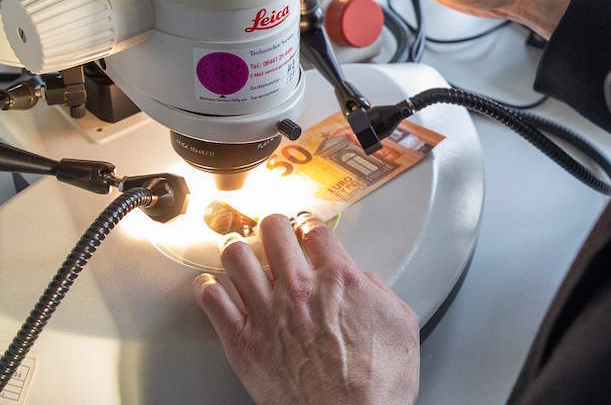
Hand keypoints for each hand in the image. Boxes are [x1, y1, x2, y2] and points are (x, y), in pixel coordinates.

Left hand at [193, 213, 420, 404]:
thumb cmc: (376, 386)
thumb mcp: (401, 326)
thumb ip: (381, 291)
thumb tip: (366, 281)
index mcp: (339, 280)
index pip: (314, 229)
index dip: (308, 224)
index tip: (304, 228)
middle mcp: (299, 289)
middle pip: (272, 230)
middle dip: (273, 227)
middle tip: (273, 234)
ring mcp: (266, 313)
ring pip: (236, 256)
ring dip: (239, 250)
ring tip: (242, 255)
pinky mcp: (242, 341)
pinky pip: (212, 299)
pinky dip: (209, 288)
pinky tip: (213, 287)